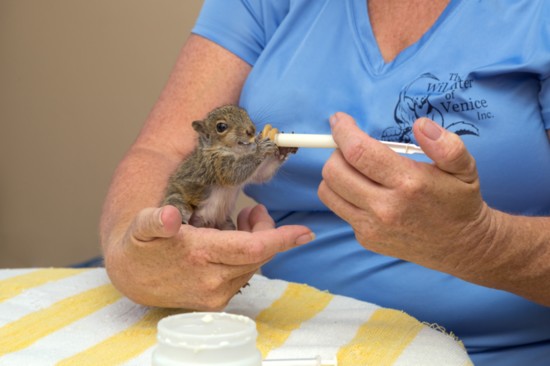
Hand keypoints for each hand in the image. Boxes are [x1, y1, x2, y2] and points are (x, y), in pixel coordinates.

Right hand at [105, 204, 312, 308]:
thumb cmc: (140, 246)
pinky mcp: (215, 300)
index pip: (253, 248)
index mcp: (200, 256)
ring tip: (243, 221)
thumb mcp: (141, 226)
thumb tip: (167, 217)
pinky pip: (244, 274)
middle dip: (267, 231)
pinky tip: (235, 242)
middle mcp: (212, 279)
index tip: (305, 232)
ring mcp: (215, 293)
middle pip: (259, 254)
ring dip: (257, 243)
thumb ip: (155, 220)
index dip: (282, 239)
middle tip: (254, 211)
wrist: (130, 276)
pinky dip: (247, 257)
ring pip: (254, 264)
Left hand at [318, 112, 491, 273]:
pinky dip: (344, 194)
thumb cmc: (459, 201)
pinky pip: (339, 208)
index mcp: (408, 183)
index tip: (338, 120)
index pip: (358, 152)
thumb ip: (446, 145)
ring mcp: (372, 227)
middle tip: (352, 146)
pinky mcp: (366, 239)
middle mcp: (385, 208)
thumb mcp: (465, 168)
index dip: (342, 131)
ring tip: (356, 168)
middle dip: (336, 151)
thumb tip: (421, 124)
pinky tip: (366, 191)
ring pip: (327, 191)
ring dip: (335, 173)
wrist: (461, 246)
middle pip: (334, 171)